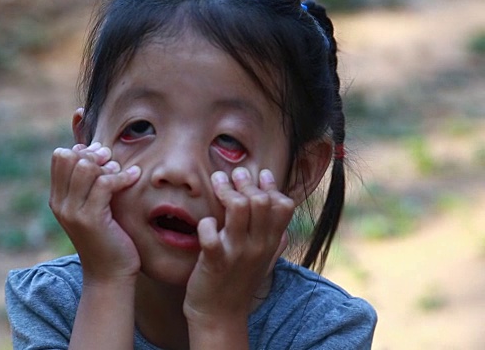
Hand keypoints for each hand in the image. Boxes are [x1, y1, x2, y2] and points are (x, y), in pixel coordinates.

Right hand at [49, 142, 141, 283]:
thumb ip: (91, 185)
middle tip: (112, 162)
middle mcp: (61, 204)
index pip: (59, 157)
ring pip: (86, 167)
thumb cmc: (108, 240)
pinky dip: (122, 176)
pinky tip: (135, 177)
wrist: (109, 276)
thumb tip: (99, 152)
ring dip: (108, 165)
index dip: (82, 150)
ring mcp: (73, 212)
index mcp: (58, 199)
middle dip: (94, 154)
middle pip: (70, 157)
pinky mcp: (91, 219)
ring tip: (122, 173)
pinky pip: (105, 183)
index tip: (102, 158)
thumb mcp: (94, 209)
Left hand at [183, 167, 293, 325]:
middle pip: (261, 201)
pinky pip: (211, 234)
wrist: (220, 316)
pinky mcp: (215, 261)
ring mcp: (237, 253)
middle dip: (246, 182)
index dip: (272, 186)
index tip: (259, 174)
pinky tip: (205, 223)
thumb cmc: (238, 285)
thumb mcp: (263, 264)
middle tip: (234, 174)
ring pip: (239, 208)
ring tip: (217, 182)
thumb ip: (275, 245)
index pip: (284, 206)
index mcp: (270, 244)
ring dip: (227, 191)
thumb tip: (284, 231)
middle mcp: (257, 246)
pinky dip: (206, 223)